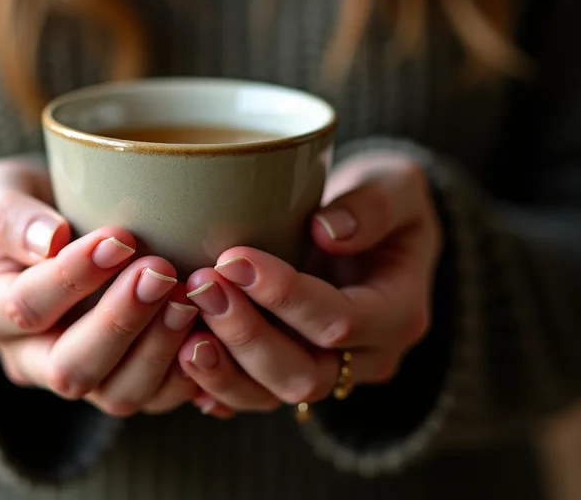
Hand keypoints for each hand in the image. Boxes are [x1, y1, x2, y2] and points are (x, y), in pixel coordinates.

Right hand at [0, 157, 200, 416]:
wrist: (67, 224)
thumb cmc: (36, 202)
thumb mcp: (4, 188)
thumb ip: (7, 212)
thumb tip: (46, 240)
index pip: (26, 307)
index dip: (72, 277)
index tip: (119, 238)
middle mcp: (32, 357)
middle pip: (70, 367)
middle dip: (119, 322)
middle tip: (160, 272)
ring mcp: (83, 374)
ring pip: (116, 394)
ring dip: (157, 350)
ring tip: (187, 299)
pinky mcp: (127, 379)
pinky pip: (158, 397)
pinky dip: (188, 373)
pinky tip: (210, 335)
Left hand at [179, 151, 441, 412]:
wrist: (377, 225)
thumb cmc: (387, 199)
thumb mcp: (397, 185)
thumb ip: (373, 206)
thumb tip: (326, 231)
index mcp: (399, 313)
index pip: (340, 321)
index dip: (285, 295)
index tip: (235, 259)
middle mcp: (367, 356)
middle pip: (304, 372)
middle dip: (245, 333)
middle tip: (201, 286)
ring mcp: (330, 369)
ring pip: (273, 395)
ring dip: (223, 366)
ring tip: (182, 328)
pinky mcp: (293, 366)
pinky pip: (254, 393)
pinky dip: (216, 382)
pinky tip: (181, 357)